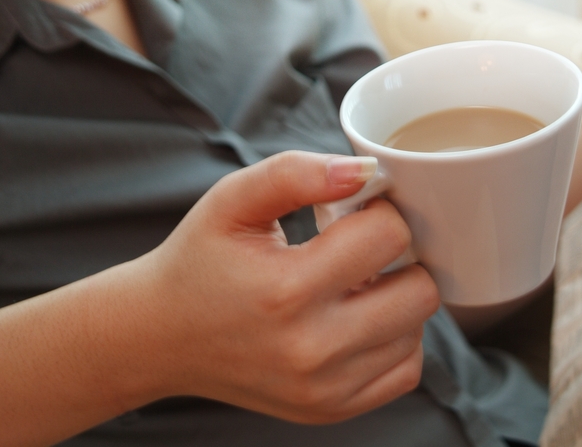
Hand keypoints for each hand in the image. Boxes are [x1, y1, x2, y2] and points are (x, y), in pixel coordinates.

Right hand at [142, 151, 440, 423]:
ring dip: (396, 298)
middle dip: (399, 258)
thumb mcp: (233, 199)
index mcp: (287, 290)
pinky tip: (357, 318)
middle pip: (420, 291)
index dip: (377, 212)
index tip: (350, 214)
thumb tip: (366, 171)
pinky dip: (394, 340)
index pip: (390, 235)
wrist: (161, 336)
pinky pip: (406, 371)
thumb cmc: (201, 260)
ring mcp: (325, 389)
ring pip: (418, 331)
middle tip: (359, 250)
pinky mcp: (331, 410)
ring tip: (351, 284)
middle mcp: (311, 350)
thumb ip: (297, 173)